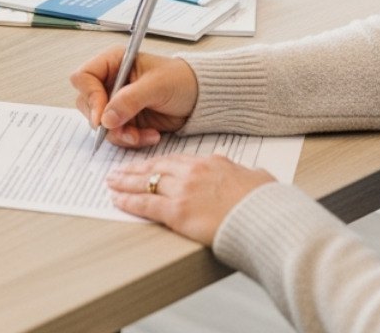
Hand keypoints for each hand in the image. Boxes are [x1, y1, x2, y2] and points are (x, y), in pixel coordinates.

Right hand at [70, 46, 198, 147]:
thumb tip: (106, 118)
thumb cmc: (182, 80)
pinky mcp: (126, 120)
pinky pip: (117, 135)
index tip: (102, 116)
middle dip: (105, 121)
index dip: (90, 97)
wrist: (201, 98)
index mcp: (114, 62)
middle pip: (87, 104)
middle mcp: (111, 82)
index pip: (84, 77)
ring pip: (101, 124)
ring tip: (142, 135)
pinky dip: (132, 139)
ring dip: (120, 134)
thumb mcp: (156, 85)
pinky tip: (151, 135)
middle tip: (123, 129)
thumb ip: (129, 100)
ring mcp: (117, 102)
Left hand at [106, 153, 274, 244]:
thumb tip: (251, 175)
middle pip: (156, 167)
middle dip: (135, 169)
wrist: (267, 219)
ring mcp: (184, 190)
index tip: (148, 165)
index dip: (158, 164)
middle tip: (120, 170)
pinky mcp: (178, 211)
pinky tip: (118, 200)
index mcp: (212, 163)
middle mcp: (194, 172)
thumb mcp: (259, 179)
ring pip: (146, 182)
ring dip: (126, 182)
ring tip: (112, 182)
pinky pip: (146, 204)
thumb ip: (247, 175)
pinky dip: (129, 201)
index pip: (177, 160)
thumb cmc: (267, 204)